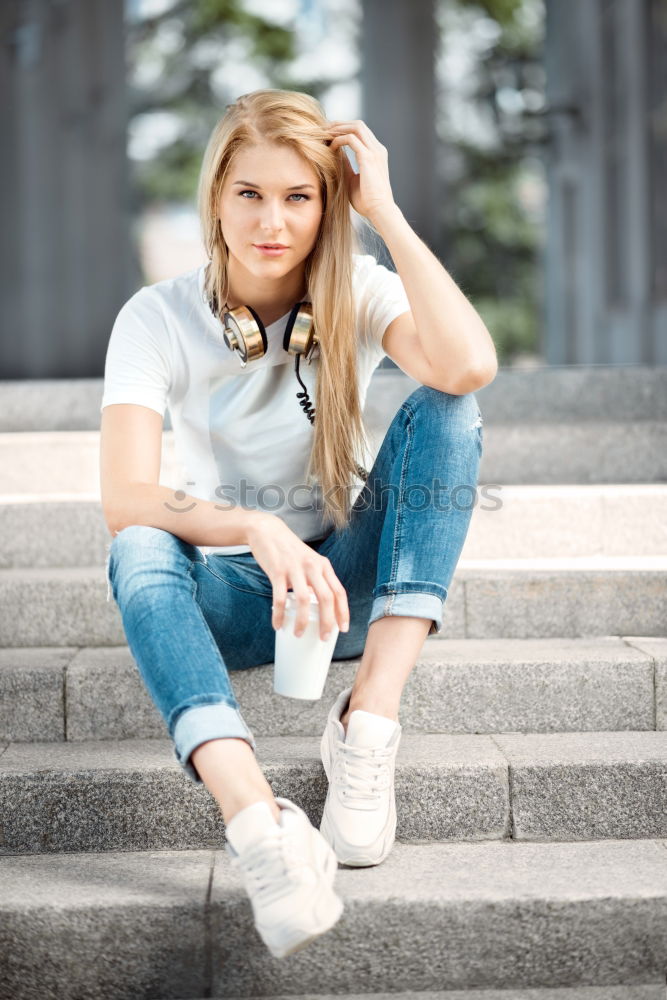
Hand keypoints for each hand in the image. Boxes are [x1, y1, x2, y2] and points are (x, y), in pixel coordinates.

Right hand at [247, 514, 349, 640]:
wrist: (268, 531)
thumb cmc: (290, 551)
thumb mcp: (309, 562)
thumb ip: (316, 580)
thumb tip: (320, 607)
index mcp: (323, 565)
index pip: (339, 591)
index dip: (343, 612)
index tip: (343, 629)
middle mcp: (312, 566)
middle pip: (326, 598)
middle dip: (327, 622)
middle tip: (323, 638)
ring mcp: (295, 568)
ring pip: (304, 600)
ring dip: (302, 621)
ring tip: (298, 634)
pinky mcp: (277, 571)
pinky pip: (280, 598)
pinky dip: (280, 615)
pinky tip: (278, 625)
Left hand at [326, 119, 396, 223]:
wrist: (380, 211)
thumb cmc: (367, 201)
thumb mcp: (352, 179)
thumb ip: (346, 165)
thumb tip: (334, 155)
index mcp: (376, 153)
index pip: (360, 132)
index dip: (343, 130)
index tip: (328, 135)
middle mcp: (377, 149)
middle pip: (357, 125)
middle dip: (339, 124)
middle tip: (322, 130)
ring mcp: (375, 152)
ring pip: (355, 127)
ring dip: (338, 128)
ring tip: (324, 135)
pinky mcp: (369, 158)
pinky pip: (350, 139)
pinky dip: (338, 140)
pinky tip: (330, 148)